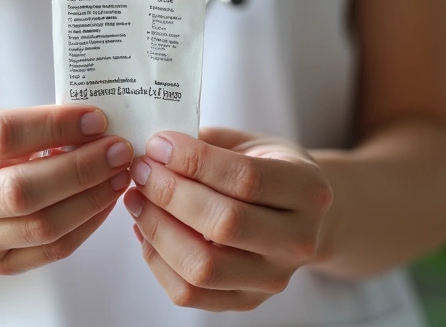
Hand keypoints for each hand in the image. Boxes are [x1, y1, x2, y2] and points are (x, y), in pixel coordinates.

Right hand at [0, 106, 132, 274]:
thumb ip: (32, 122)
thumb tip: (95, 126)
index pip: (3, 135)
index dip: (56, 126)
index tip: (96, 119)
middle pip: (22, 189)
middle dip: (81, 168)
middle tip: (118, 150)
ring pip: (42, 226)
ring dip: (91, 198)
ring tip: (119, 174)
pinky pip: (52, 250)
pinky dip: (88, 224)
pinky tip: (104, 200)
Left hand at [124, 128, 332, 310]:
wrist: (299, 217)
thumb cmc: (267, 171)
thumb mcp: (252, 144)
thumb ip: (208, 143)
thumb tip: (154, 147)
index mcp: (308, 190)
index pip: (245, 178)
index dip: (193, 160)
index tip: (157, 145)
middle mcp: (299, 241)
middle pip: (225, 224)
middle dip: (170, 193)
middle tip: (141, 171)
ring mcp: (273, 278)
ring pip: (203, 267)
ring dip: (157, 229)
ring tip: (136, 199)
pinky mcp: (246, 302)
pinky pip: (189, 293)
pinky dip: (156, 260)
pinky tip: (144, 228)